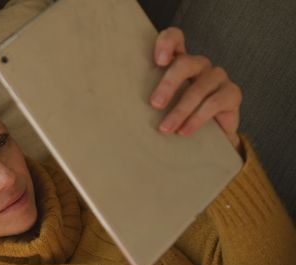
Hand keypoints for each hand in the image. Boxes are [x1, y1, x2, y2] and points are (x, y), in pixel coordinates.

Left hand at [150, 27, 242, 153]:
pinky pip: (214, 103)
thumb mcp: (160, 105)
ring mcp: (217, 77)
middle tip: (155, 104)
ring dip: (180, 111)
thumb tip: (120, 106)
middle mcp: (199, 65)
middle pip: (185, 63)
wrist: (207, 137)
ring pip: (198, 88)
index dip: (167, 42)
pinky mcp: (232, 93)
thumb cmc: (177, 116)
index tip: (157, 61)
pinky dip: (196, 119)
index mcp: (179, 61)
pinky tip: (184, 131)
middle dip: (168, 85)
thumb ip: (149, 97)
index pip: (175, 37)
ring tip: (165, 129)